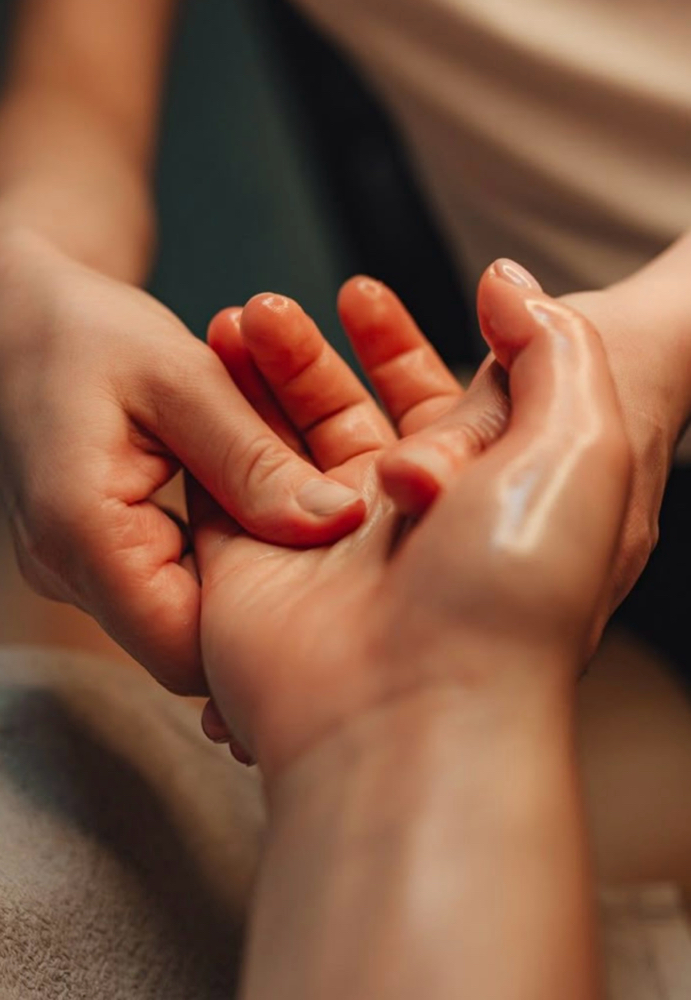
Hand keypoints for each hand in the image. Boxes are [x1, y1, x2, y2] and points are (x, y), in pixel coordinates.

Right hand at [0, 228, 366, 691]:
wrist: (18, 318)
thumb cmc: (86, 332)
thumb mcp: (182, 379)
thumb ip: (255, 459)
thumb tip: (338, 522)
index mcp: (83, 535)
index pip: (184, 653)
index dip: (264, 636)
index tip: (333, 584)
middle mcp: (71, 571)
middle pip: (189, 640)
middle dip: (264, 596)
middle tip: (329, 541)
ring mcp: (78, 568)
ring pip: (184, 609)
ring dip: (244, 566)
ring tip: (293, 509)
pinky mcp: (94, 553)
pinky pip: (168, 577)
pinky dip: (217, 546)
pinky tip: (249, 497)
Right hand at [191, 267, 630, 779]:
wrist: (416, 711)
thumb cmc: (513, 585)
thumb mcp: (582, 441)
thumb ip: (555, 345)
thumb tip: (507, 281)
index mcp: (473, 498)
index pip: (428, 399)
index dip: (392, 341)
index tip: (360, 292)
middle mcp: (397, 529)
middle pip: (344, 415)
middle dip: (309, 352)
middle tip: (274, 301)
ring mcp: (320, 549)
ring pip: (280, 441)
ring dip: (259, 379)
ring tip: (239, 319)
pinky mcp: (249, 569)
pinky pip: (222, 484)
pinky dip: (212, 430)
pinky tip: (206, 379)